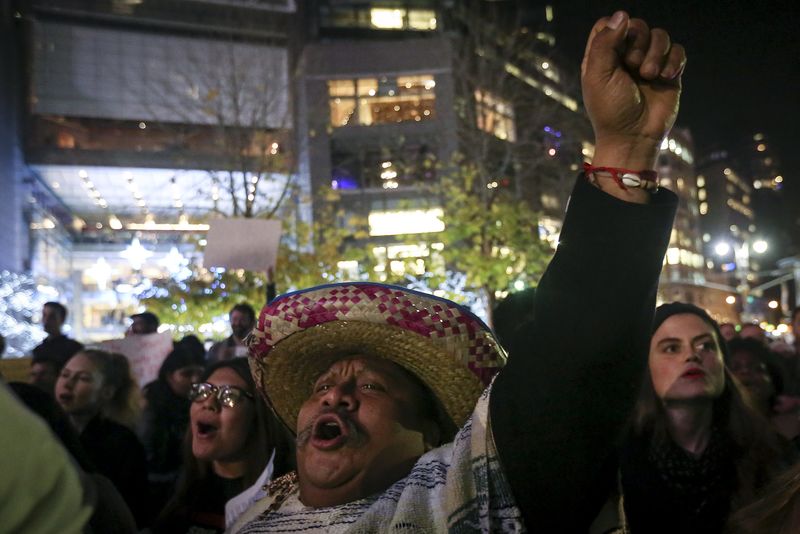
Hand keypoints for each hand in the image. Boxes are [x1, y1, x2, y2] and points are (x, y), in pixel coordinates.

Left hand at [582, 12, 685, 170]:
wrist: (634, 137)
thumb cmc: (610, 110)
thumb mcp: (598, 76)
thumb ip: (604, 43)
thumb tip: (621, 15)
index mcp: (603, 57)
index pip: (609, 24)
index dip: (616, 29)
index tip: (617, 48)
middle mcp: (625, 57)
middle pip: (637, 26)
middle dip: (638, 43)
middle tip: (632, 67)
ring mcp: (648, 63)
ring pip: (660, 35)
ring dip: (657, 53)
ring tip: (649, 75)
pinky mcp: (669, 73)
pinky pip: (677, 51)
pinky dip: (673, 61)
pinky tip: (665, 77)